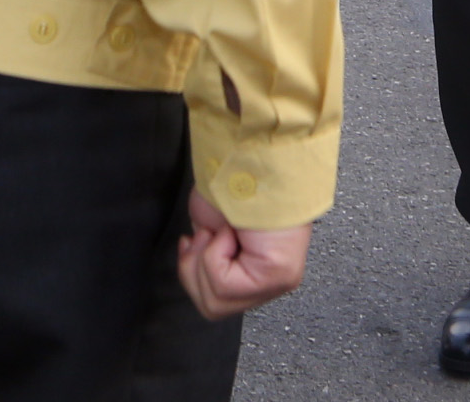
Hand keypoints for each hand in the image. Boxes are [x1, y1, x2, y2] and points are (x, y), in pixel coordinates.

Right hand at [176, 192, 310, 317]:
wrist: (251, 159)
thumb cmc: (232, 182)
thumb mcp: (209, 229)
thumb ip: (207, 258)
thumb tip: (196, 269)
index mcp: (256, 272)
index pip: (216, 302)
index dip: (193, 273)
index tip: (194, 241)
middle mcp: (270, 281)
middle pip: (213, 309)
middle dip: (196, 270)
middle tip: (208, 236)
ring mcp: (276, 282)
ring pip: (216, 303)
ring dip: (206, 259)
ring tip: (222, 231)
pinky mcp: (275, 276)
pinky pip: (224, 285)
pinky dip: (215, 252)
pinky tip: (230, 231)